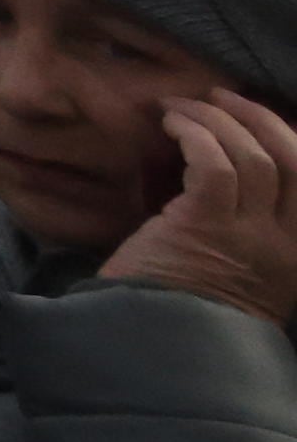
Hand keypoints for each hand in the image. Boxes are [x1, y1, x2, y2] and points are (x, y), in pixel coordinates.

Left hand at [103, 89, 296, 324]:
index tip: (260, 115)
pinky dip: (193, 134)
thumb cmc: (189, 303)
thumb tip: (237, 166)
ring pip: (252, 156)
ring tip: (181, 105)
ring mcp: (250, 237)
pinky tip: (171, 124)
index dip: (291, 138)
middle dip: (259, 118)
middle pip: (294, 161)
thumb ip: (254, 228)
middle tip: (221, 96)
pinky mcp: (206, 228)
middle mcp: (286, 246)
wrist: (158, 344)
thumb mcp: (243, 270)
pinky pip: (212, 163)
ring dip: (215, 118)